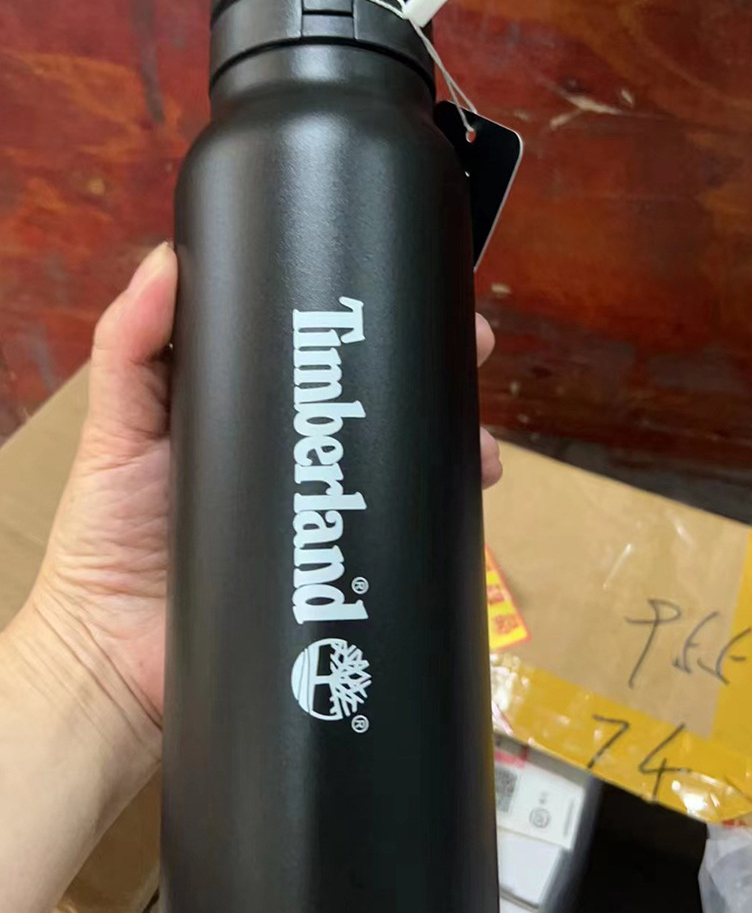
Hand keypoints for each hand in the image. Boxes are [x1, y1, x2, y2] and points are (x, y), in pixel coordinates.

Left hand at [29, 244, 501, 729]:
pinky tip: (468, 500)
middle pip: (381, 403)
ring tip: (481, 444)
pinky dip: (441, 517)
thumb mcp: (118, 427)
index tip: (415, 291)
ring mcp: (326, 513)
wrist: (116, 653)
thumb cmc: (110, 533)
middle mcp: (300, 456)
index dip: (371, 320)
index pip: (324, 356)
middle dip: (437, 373)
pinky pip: (400, 537)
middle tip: (474, 350)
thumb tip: (167, 259)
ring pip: (405, 466)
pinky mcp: (339, 568)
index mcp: (254, 411)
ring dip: (454, 444)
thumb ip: (130, 347)